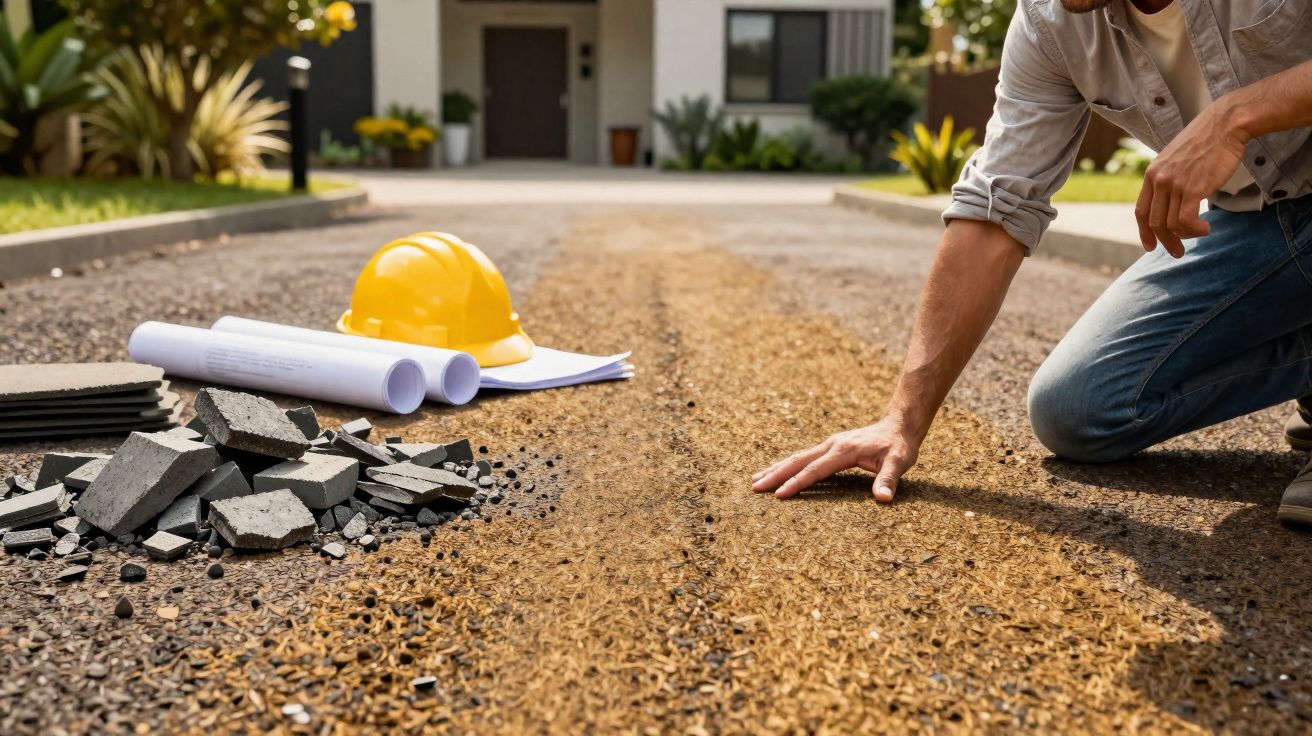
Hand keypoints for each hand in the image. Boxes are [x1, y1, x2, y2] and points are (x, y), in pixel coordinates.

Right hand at [751, 415, 921, 501]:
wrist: (899, 426)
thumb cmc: (899, 447)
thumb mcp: (899, 462)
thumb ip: (889, 480)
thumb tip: (883, 499)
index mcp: (844, 450)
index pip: (815, 470)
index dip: (797, 483)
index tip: (779, 495)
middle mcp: (831, 445)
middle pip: (797, 461)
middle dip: (775, 475)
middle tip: (755, 487)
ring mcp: (829, 445)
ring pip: (796, 457)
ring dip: (776, 469)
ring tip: (754, 480)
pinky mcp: (829, 447)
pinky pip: (803, 457)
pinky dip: (787, 465)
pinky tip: (776, 471)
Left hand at [1134, 99, 1247, 257]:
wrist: (1225, 124)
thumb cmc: (1206, 141)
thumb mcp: (1177, 159)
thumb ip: (1169, 178)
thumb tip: (1172, 202)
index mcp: (1151, 174)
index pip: (1141, 211)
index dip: (1144, 232)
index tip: (1150, 246)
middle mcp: (1158, 180)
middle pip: (1154, 222)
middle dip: (1165, 242)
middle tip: (1178, 252)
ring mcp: (1174, 184)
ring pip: (1171, 224)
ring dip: (1185, 236)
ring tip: (1200, 234)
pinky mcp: (1192, 188)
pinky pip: (1187, 220)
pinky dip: (1196, 230)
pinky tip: (1206, 228)